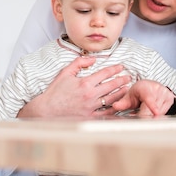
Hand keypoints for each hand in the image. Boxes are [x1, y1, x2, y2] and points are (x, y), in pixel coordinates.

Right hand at [17, 56, 131, 117]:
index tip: (121, 66)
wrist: (46, 111)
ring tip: (127, 88)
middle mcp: (90, 95)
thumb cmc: (55, 92)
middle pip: (112, 85)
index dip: (115, 69)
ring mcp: (91, 107)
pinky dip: (114, 108)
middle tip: (128, 77)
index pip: (105, 73)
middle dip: (122, 79)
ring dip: (121, 92)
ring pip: (112, 98)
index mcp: (85, 83)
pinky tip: (119, 104)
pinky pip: (106, 113)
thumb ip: (79, 63)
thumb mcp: (65, 73)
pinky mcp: (90, 117)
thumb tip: (92, 59)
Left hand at [112, 80, 175, 115]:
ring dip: (150, 115)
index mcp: (145, 87)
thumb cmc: (139, 91)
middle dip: (143, 115)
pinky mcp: (171, 98)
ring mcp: (165, 93)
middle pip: (151, 110)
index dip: (152, 106)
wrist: (150, 86)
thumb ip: (122, 102)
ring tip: (145, 108)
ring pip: (158, 113)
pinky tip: (152, 109)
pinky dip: (156, 114)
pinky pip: (163, 112)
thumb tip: (115, 106)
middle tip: (137, 114)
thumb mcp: (129, 96)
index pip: (149, 98)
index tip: (156, 113)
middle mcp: (157, 88)